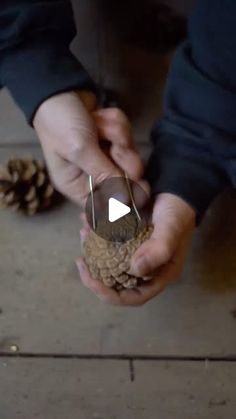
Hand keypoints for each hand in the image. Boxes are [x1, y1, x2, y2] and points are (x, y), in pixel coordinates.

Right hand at [33, 90, 142, 205]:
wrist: (59, 89)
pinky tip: (100, 116)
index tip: (139, 191)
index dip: (124, 201)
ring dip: (118, 136)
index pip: (106, 206)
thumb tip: (124, 201)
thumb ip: (104, 175)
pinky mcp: (114, 142)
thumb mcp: (79, 150)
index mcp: (78, 187)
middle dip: (123, 160)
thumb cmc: (60, 124)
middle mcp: (93, 177)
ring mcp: (106, 159)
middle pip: (126, 182)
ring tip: (99, 124)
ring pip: (130, 158)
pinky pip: (128, 138)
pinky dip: (116, 123)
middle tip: (114, 147)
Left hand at [77, 193, 195, 304]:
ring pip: (107, 263)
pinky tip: (87, 222)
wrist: (177, 190)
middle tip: (81, 260)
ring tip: (83, 233)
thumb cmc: (178, 212)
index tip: (92, 281)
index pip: (133, 297)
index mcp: (159, 274)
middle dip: (94, 274)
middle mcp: (145, 269)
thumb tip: (135, 270)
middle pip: (115, 283)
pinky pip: (107, 245)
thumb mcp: (171, 229)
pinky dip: (95, 236)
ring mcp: (134, 255)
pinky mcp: (126, 241)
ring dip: (92, 252)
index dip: (110, 294)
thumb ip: (158, 250)